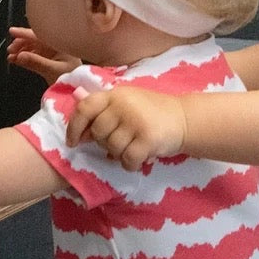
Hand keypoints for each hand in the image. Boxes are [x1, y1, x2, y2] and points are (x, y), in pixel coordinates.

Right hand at [7, 26, 81, 84]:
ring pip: (32, 48)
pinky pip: (32, 56)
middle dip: (21, 43)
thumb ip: (36, 62)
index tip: (11, 31)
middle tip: (10, 50)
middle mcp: (54, 46)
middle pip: (34, 40)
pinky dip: (23, 57)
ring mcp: (50, 53)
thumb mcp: (53, 70)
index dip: (24, 32)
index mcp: (59, 44)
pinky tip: (14, 60)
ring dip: (20, 51)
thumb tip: (19, 55)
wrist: (77, 91)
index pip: (39, 35)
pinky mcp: (47, 61)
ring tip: (11, 57)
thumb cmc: (70, 78)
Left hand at [66, 86, 186, 170]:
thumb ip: (103, 109)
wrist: (184, 118)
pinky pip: (127, 159)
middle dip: (104, 143)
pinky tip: (139, 158)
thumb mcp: (126, 101)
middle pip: (98, 133)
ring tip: (132, 147)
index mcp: (114, 95)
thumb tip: (78, 128)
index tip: (73, 142)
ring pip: (112, 148)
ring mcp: (135, 121)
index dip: (74, 126)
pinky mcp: (148, 138)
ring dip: (119, 154)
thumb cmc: (150, 111)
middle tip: (120, 141)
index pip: (85, 108)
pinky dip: (130, 164)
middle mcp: (122, 105)